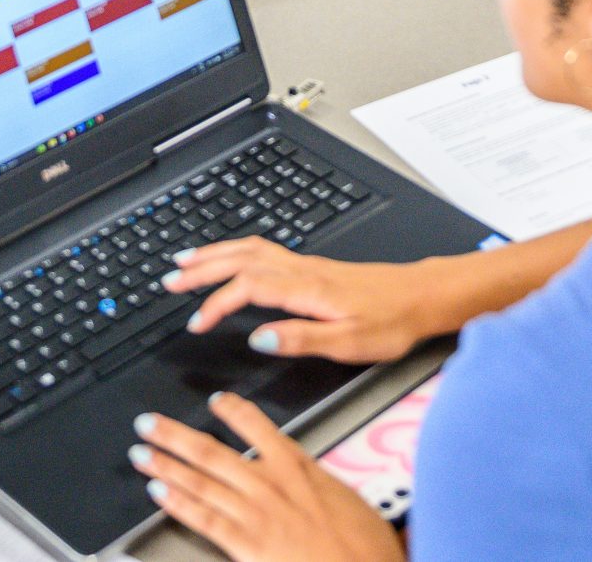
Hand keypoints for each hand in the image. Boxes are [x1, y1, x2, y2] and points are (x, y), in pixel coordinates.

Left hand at [129, 394, 405, 561]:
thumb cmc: (365, 547)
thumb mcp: (350, 501)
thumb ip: (320, 488)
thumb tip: (315, 487)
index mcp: (298, 466)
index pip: (258, 426)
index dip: (232, 411)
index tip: (216, 401)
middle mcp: (270, 483)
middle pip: (212, 451)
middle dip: (175, 435)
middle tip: (149, 423)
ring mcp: (254, 513)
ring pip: (200, 480)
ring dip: (166, 464)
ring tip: (142, 452)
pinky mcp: (246, 544)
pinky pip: (203, 518)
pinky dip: (178, 502)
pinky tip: (158, 492)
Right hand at [163, 239, 439, 362]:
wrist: (422, 296)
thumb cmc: (392, 321)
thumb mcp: (349, 342)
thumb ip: (301, 338)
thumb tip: (259, 338)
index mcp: (306, 289)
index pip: (247, 287)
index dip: (216, 303)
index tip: (196, 324)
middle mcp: (303, 270)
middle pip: (241, 259)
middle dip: (202, 267)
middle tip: (169, 279)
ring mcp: (307, 265)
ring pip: (251, 249)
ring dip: (216, 254)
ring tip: (186, 262)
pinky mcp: (313, 268)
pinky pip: (264, 251)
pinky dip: (237, 252)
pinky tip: (231, 259)